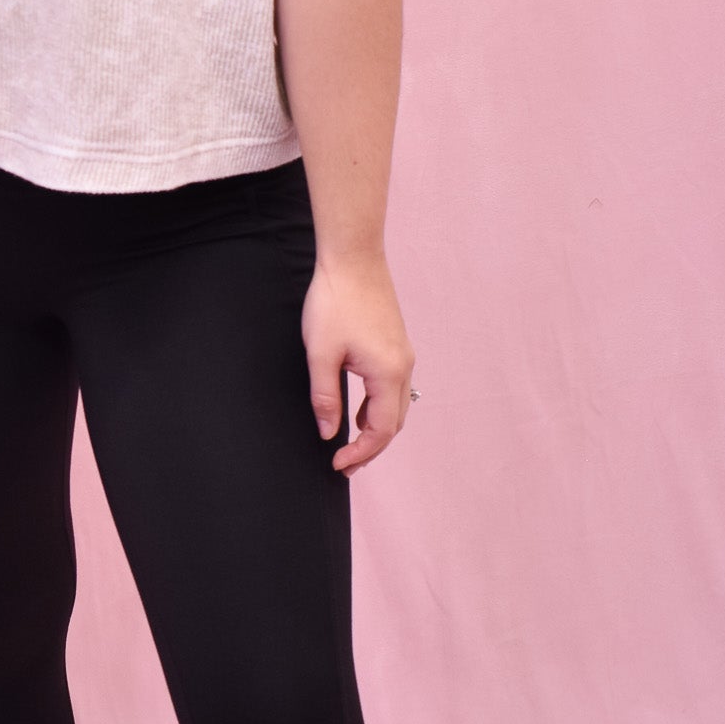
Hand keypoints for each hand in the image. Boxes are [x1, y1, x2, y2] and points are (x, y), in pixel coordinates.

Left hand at [301, 251, 415, 475]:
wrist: (353, 258)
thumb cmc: (335, 302)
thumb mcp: (321, 354)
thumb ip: (325, 397)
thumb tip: (329, 433)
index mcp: (387, 374)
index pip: (379, 430)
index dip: (360, 453)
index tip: (336, 465)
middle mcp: (403, 367)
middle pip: (394, 423)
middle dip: (371, 448)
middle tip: (344, 465)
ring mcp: (403, 354)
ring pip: (397, 406)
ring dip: (376, 429)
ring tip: (351, 444)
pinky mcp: (396, 344)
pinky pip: (393, 387)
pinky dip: (379, 406)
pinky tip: (358, 409)